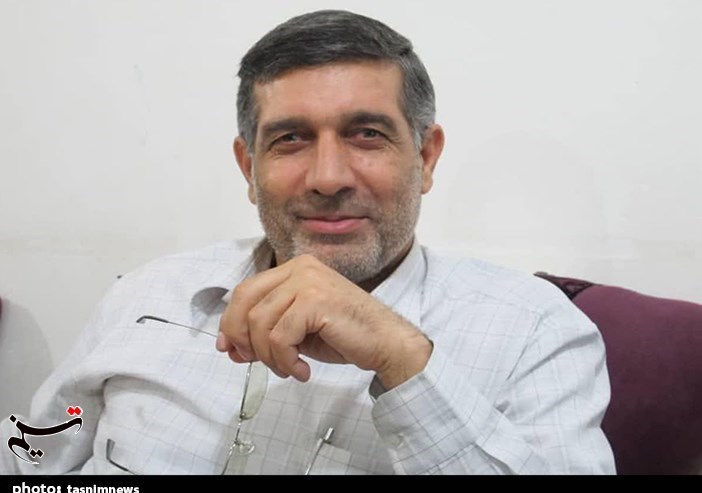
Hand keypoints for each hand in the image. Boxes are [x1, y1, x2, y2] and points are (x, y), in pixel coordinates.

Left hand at [216, 254, 431, 388]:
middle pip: (246, 301)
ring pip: (261, 323)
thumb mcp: (297, 330)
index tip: (230, 348)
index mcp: (295, 268)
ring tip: (289, 369)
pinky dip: (285, 361)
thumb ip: (266, 331)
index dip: (231, 321)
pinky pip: (279, 337)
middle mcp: (300, 268)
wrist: (385, 342)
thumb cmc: (345, 335)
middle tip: (251, 361)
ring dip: (269, 356)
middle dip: (241, 336)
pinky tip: (302, 371)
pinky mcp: (315, 301)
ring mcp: (308, 281)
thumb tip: (229, 347)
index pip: (247, 290)